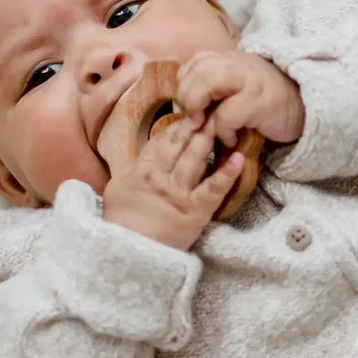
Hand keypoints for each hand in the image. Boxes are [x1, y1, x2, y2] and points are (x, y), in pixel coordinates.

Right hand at [100, 116, 245, 250]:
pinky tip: (239, 158)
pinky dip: (227, 173)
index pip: (162, 141)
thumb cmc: (120, 224)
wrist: (128, 253)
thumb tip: (142, 160)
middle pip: (180, 144)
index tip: (190, 111)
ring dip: (209, 137)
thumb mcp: (117, 190)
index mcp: (142, 170)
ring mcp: (179, 193)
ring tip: (223, 119)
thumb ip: (132, 171)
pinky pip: (214, 188)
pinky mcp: (195, 211)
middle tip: (211, 105)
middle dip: (196, 123)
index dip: (177, 125)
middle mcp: (161, 177)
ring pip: (196, 158)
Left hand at [175, 51, 304, 147]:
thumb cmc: (269, 104)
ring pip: (206, 83)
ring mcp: (249, 81)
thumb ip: (217, 89)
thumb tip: (188, 108)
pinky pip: (226, 114)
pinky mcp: (259, 102)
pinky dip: (222, 131)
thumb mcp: (240, 89)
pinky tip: (231, 138)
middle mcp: (238, 65)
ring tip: (204, 126)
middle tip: (194, 120)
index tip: (192, 106)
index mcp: (231, 60)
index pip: (194, 63)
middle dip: (186, 97)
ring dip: (198, 107)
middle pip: (197, 70)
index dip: (185, 85)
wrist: (307, 110)